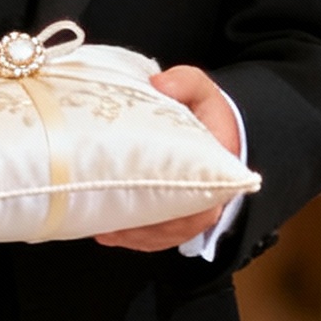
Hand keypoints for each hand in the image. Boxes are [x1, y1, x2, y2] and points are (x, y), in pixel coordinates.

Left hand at [95, 65, 240, 252]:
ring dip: (133, 234)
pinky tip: (107, 233)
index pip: (201, 194)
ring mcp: (193, 213)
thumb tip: (159, 84)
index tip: (142, 200)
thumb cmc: (208, 114)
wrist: (219, 130)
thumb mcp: (202, 90)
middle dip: (142, 225)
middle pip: (176, 224)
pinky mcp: (179, 219)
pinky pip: (157, 238)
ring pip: (163, 235)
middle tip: (107, 219)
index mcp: (218, 169)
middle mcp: (209, 199)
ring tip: (101, 228)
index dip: (173, 204)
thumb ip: (185, 82)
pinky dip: (133, 238)